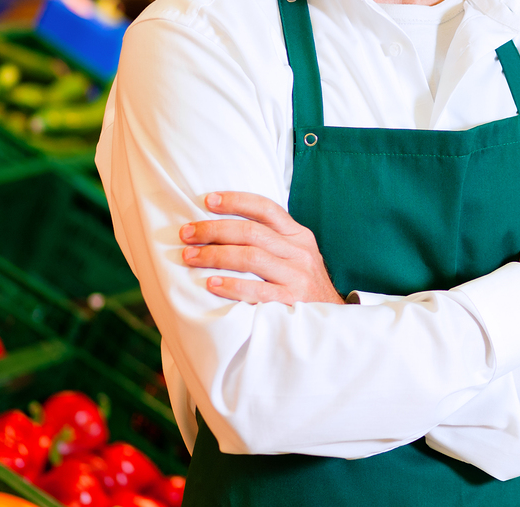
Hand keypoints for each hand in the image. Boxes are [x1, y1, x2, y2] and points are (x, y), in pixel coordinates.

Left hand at [181, 191, 344, 305]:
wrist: (333, 320)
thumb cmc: (304, 286)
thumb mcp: (298, 256)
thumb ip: (273, 241)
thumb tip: (226, 227)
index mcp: (299, 236)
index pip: (266, 209)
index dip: (236, 201)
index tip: (207, 200)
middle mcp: (300, 252)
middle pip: (251, 232)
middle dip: (214, 230)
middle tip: (187, 233)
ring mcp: (297, 276)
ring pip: (251, 257)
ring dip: (215, 255)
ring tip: (190, 256)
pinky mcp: (292, 300)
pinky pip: (257, 290)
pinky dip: (232, 285)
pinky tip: (211, 284)